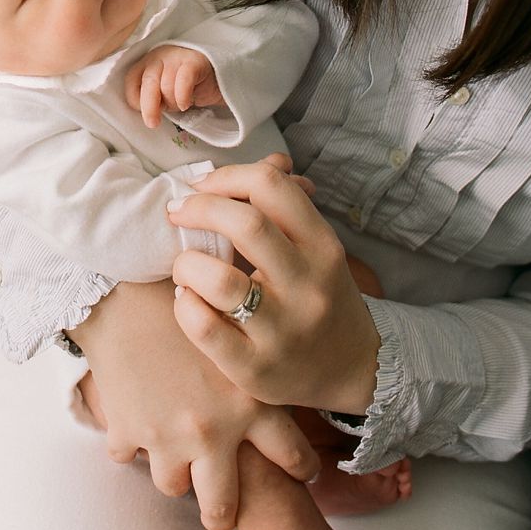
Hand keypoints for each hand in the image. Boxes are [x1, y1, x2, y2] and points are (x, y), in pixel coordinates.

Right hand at [67, 278, 319, 529]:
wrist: (124, 292)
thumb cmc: (182, 300)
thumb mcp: (235, 333)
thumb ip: (251, 370)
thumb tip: (271, 378)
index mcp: (248, 404)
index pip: (290, 453)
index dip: (300, 468)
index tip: (304, 474)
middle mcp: (212, 432)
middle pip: (222, 502)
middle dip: (223, 514)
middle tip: (222, 516)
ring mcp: (168, 439)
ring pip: (172, 485)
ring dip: (171, 473)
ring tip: (171, 460)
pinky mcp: (128, 432)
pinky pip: (124, 454)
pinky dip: (127, 441)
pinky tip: (131, 424)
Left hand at [123, 44, 222, 127]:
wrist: (216, 79)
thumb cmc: (185, 88)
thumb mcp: (163, 94)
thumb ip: (151, 98)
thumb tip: (144, 116)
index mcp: (146, 63)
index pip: (131, 80)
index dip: (135, 99)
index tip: (144, 112)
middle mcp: (158, 56)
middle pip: (148, 82)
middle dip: (149, 107)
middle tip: (153, 123)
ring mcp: (177, 56)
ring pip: (167, 85)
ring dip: (173, 102)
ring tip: (181, 104)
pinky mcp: (194, 61)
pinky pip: (183, 81)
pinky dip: (182, 97)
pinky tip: (186, 104)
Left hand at [167, 159, 380, 412]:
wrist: (353, 371)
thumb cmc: (321, 297)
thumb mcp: (317, 250)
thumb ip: (288, 208)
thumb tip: (270, 158)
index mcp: (323, 247)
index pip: (271, 186)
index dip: (226, 176)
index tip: (201, 186)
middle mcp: (308, 286)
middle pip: (245, 223)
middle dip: (198, 208)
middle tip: (177, 212)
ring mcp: (283, 331)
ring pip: (217, 279)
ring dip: (186, 263)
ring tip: (186, 266)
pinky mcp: (255, 368)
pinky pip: (203, 326)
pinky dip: (184, 305)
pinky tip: (189, 300)